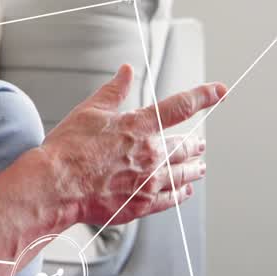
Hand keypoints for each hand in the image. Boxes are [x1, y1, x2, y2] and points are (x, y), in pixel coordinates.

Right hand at [41, 64, 222, 226]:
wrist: (56, 186)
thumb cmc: (68, 149)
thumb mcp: (89, 111)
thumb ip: (114, 91)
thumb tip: (126, 71)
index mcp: (138, 126)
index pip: (181, 106)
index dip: (204, 96)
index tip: (220, 91)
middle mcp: (150, 154)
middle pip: (185, 146)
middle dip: (195, 144)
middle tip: (200, 144)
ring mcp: (148, 181)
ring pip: (183, 173)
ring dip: (194, 168)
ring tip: (199, 168)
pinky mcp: (142, 204)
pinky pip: (172, 198)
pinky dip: (181, 192)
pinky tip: (184, 190)